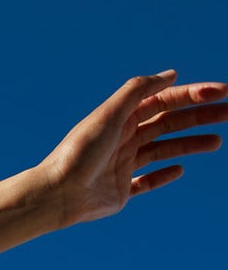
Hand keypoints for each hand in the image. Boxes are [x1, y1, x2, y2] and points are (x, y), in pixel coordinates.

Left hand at [40, 70, 227, 226]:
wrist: (57, 194)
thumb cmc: (80, 152)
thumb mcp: (109, 113)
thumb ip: (138, 91)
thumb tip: (171, 75)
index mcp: (120, 119)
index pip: (162, 102)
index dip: (191, 95)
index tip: (220, 92)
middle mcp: (122, 140)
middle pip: (167, 124)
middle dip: (199, 117)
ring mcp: (121, 166)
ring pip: (163, 151)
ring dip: (189, 144)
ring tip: (216, 142)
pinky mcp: (120, 192)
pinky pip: (145, 182)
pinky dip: (162, 176)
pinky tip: (179, 170)